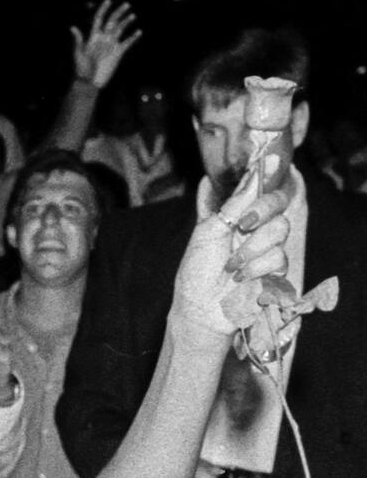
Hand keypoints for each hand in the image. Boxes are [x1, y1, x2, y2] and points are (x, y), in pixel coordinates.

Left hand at [70, 0, 140, 89]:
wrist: (89, 82)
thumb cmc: (81, 69)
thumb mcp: (78, 54)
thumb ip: (78, 40)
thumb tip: (72, 27)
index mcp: (94, 36)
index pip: (99, 19)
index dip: (103, 9)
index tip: (108, 0)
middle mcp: (103, 38)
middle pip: (112, 21)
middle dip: (119, 12)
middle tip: (126, 4)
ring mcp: (111, 45)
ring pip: (120, 30)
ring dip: (126, 22)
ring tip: (132, 16)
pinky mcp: (118, 53)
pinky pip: (127, 43)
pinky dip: (133, 37)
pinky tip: (139, 32)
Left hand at [173, 162, 290, 337]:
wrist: (199, 310)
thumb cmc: (197, 271)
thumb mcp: (210, 229)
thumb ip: (237, 201)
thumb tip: (260, 167)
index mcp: (239, 214)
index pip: (263, 187)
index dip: (265, 181)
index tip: (261, 173)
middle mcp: (256, 228)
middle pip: (279, 202)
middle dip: (261, 211)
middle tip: (242, 226)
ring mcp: (268, 248)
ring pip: (280, 230)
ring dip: (253, 248)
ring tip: (232, 265)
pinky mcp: (276, 270)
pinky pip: (280, 257)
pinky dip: (258, 268)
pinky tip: (241, 278)